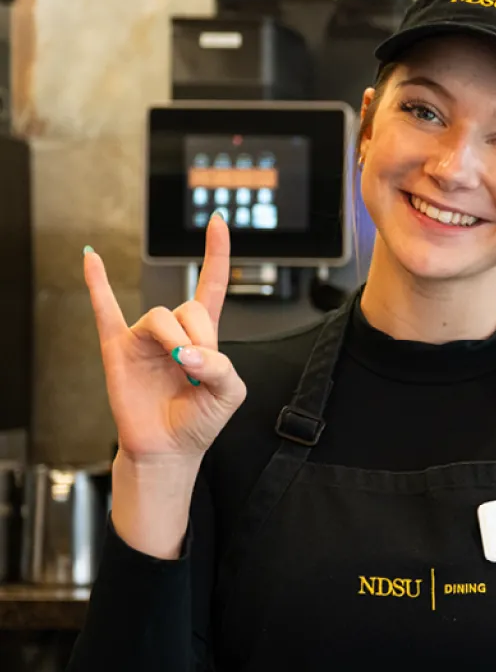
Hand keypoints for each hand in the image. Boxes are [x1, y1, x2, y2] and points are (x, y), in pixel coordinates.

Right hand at [85, 213, 246, 464]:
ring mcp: (144, 338)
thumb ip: (221, 367)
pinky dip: (96, 283)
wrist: (167, 450)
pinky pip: (104, 310)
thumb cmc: (199, 420)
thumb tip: (188, 355)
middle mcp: (173, 331)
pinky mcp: (118, 350)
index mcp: (204, 335)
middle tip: (198, 368)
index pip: (212, 285)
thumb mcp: (229, 394)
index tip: (218, 221)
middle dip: (200, 337)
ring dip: (176, 340)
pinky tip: (91, 257)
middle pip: (189, 307)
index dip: (218, 254)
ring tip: (180, 367)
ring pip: (160, 316)